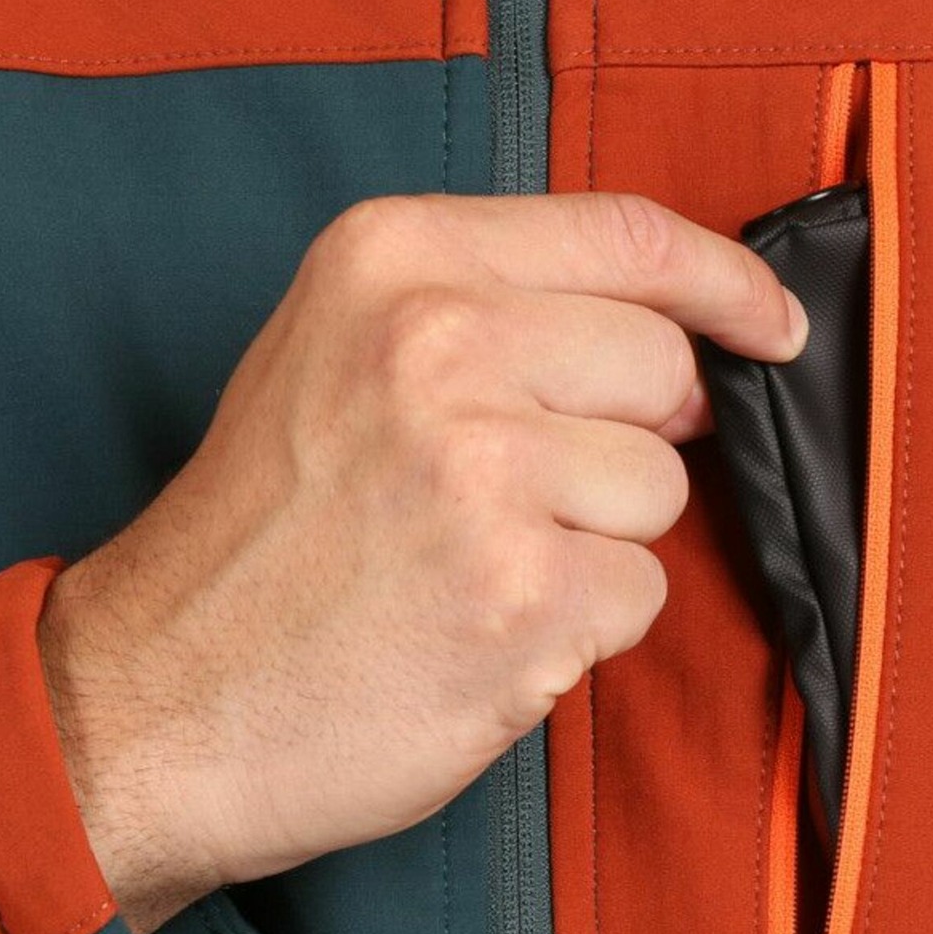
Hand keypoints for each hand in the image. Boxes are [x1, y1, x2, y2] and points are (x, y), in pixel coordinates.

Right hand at [37, 192, 805, 933]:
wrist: (160, 698)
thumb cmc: (263, 535)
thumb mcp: (337, 353)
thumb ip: (489, 312)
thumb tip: (676, 337)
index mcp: (396, 260)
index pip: (629, 235)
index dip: (728, 284)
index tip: (772, 327)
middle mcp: (440, 346)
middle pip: (664, 369)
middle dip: (632, 440)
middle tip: (525, 495)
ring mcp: (485, 472)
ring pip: (661, 491)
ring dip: (598, 544)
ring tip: (477, 567)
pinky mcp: (524, 595)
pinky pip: (642, 594)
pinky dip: (583, 629)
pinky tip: (486, 631)